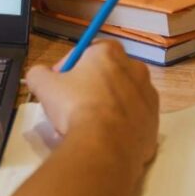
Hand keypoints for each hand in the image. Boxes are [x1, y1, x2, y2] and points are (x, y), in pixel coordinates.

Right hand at [25, 41, 158, 165]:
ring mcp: (149, 97)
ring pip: (124, 95)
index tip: (62, 80)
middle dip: (93, 83)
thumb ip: (39, 73)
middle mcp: (135, 69)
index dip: (73, 63)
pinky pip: (135, 118)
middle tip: (75, 102)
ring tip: (90, 123)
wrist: (104, 146)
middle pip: (110, 71)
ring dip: (109, 103)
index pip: (90, 48)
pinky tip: (105, 135)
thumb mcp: (43, 85)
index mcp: (109, 53)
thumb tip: (40, 74)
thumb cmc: (75, 107)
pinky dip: (122, 123)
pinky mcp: (155, 122)